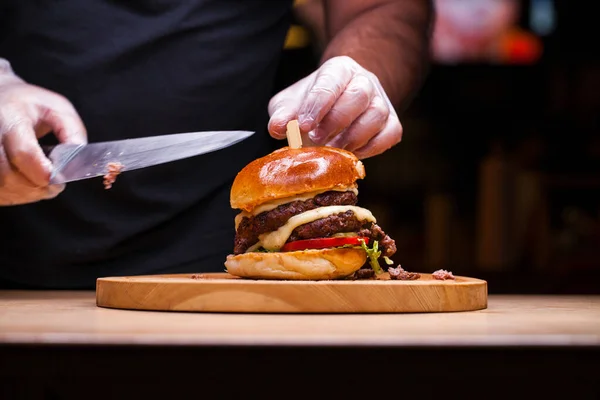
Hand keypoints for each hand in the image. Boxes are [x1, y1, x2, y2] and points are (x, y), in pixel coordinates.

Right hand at [0, 62, 86, 205]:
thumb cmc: (30, 105)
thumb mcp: (58, 108)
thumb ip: (73, 131)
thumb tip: (78, 158)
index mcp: (10, 118)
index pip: (24, 153)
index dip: (44, 172)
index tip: (59, 178)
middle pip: (10, 176)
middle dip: (38, 186)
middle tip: (56, 182)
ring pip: (3, 187)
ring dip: (28, 193)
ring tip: (44, 182)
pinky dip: (16, 195)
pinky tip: (28, 184)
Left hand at [268, 56, 401, 158]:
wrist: (338, 105)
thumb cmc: (312, 104)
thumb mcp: (291, 104)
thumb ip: (283, 113)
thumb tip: (277, 127)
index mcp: (338, 69)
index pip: (331, 81)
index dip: (318, 104)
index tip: (305, 125)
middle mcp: (364, 80)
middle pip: (359, 95)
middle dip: (336, 121)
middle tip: (316, 140)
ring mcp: (382, 101)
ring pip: (377, 115)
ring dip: (353, 137)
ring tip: (333, 149)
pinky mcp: (392, 123)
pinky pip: (390, 134)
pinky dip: (372, 148)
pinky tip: (352, 154)